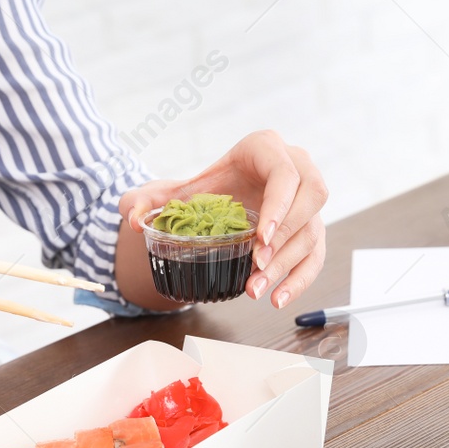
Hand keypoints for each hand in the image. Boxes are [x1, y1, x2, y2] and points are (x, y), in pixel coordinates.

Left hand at [122, 130, 328, 308]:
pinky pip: (317, 254)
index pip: (285, 172)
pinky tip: (277, 299)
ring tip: (255, 289)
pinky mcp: (311, 227)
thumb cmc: (203, 189)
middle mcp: (295, 166)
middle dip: (286, 236)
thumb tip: (131, 218)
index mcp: (264, 148)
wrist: (215, 201)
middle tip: (257, 265)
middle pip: (312, 197)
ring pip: (313, 230)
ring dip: (288, 265)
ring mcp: (307, 200)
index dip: (279, 205)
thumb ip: (146, 199)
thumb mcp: (172, 192)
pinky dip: (300, 280)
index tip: (259, 237)